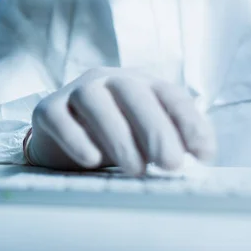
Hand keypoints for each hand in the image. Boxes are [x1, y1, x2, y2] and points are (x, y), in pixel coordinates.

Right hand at [29, 68, 215, 174]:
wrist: (60, 138)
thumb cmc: (110, 137)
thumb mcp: (144, 138)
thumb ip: (170, 141)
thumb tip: (198, 156)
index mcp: (138, 83)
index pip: (168, 94)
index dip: (188, 122)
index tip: (202, 154)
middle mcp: (107, 80)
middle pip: (131, 92)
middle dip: (155, 129)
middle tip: (170, 164)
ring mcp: (74, 91)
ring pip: (94, 100)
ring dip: (118, 136)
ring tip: (135, 170)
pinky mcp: (48, 109)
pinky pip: (59, 118)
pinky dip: (75, 138)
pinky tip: (91, 160)